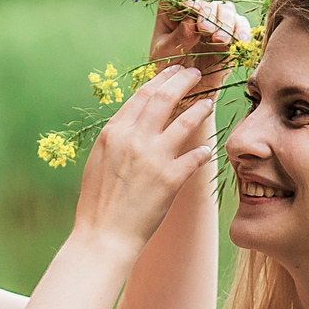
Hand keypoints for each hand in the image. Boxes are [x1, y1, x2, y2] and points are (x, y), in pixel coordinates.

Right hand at [74, 64, 212, 251]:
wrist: (103, 236)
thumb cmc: (98, 202)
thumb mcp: (99, 160)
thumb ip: (117, 138)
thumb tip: (133, 123)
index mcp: (114, 132)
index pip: (142, 95)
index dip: (161, 80)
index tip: (172, 72)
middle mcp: (134, 139)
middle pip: (164, 98)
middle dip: (183, 81)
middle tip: (195, 74)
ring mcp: (153, 158)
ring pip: (185, 121)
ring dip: (200, 108)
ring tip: (210, 102)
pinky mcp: (170, 179)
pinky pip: (194, 156)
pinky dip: (203, 150)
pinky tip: (208, 148)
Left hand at [150, 0, 249, 93]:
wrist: (185, 95)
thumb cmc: (168, 73)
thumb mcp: (165, 56)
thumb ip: (176, 39)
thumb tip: (191, 22)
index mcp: (172, 9)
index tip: (191, 8)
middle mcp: (194, 11)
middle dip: (208, 10)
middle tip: (205, 30)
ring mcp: (214, 22)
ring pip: (226, 8)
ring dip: (225, 21)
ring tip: (219, 40)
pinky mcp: (230, 35)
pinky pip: (241, 26)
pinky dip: (242, 31)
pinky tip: (240, 41)